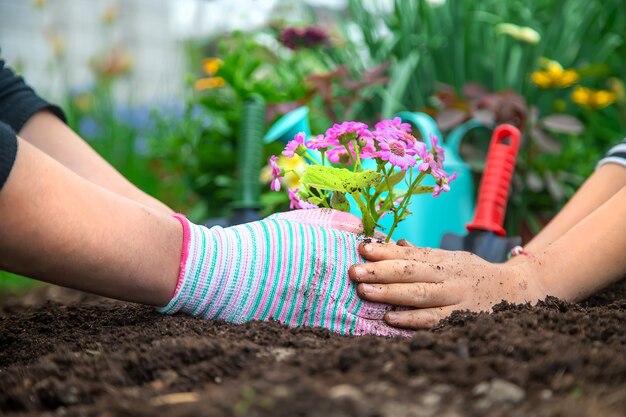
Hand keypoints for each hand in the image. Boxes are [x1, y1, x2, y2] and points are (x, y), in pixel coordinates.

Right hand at [160, 209, 410, 336]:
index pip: (377, 256)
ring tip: (421, 323)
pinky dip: (372, 335)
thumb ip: (333, 221)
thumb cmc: (265, 242)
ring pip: (373, 309)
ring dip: (397, 317)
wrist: (233, 271)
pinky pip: (351, 330)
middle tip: (426, 296)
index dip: (396, 262)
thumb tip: (361, 226)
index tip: (411, 263)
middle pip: (381, 284)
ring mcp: (329, 297)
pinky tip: (386, 339)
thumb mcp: (300, 221)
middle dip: (406, 292)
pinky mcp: (317, 319)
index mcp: (338, 247)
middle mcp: (340, 273)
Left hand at [348, 240, 546, 328]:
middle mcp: (447, 275)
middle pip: (410, 271)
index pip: (410, 253)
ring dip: (390, 293)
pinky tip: (390, 318)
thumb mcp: (452, 258)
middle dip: (380, 270)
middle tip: (354, 269)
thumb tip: (396, 244)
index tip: (362, 247)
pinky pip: (433, 319)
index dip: (385, 251)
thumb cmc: (476, 274)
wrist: (519, 289)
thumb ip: (424, 254)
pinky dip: (411, 319)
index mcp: (443, 259)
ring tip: (364, 290)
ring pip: (419, 294)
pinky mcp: (460, 318)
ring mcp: (454, 297)